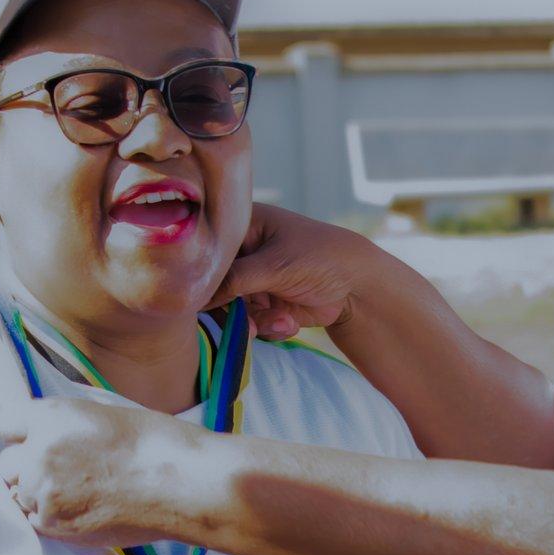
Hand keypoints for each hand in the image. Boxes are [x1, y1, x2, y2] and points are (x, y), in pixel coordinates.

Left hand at [0, 399, 205, 548]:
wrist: (183, 483)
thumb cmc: (158, 444)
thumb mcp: (103, 414)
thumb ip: (65, 425)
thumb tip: (46, 438)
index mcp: (51, 416)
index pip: (6, 424)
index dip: (24, 434)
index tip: (37, 442)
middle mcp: (39, 452)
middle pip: (7, 464)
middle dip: (28, 467)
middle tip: (64, 472)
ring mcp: (44, 492)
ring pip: (21, 495)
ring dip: (41, 496)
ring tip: (81, 494)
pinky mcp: (56, 525)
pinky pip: (36, 521)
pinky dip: (53, 518)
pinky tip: (84, 510)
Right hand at [218, 203, 377, 341]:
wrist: (358, 285)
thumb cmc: (318, 258)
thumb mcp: (274, 266)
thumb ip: (233, 280)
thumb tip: (196, 296)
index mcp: (241, 227)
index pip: (206, 252)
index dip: (203, 276)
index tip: (210, 298)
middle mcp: (243, 253)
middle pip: (214, 286)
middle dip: (233, 309)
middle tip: (246, 324)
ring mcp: (253, 280)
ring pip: (232, 310)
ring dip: (255, 322)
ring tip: (280, 321)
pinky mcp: (266, 304)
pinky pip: (252, 323)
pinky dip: (270, 327)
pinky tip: (290, 322)